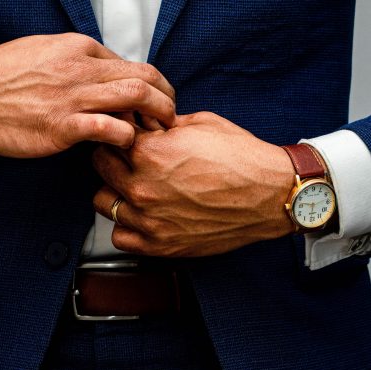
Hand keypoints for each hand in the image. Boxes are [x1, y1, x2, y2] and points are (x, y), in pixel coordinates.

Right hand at [0, 33, 174, 157]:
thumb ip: (78, 62)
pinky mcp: (62, 126)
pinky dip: (126, 138)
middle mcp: (81, 68)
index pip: (133, 65)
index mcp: (79, 48)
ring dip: (156, 117)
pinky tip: (124, 146)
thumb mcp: (45, 51)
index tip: (157, 102)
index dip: (153, 86)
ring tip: (159, 133)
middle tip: (170, 117)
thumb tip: (105, 76)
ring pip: (135, 98)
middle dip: (167, 99)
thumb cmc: (2, 74)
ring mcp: (72, 97)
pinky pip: (111, 129)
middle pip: (144, 78)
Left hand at [93, 112, 295, 257]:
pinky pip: (120, 237)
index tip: (126, 136)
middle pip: (100, 167)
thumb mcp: (199, 124)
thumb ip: (161, 124)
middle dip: (112, 157)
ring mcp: (148, 219)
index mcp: (148, 153)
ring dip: (114, 191)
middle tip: (129, 158)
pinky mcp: (160, 245)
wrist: (271, 194)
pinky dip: (126, 226)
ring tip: (134, 187)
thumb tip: (141, 123)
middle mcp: (142, 187)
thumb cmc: (241, 157)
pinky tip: (141, 215)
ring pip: (103, 202)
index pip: (108, 137)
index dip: (117, 133)